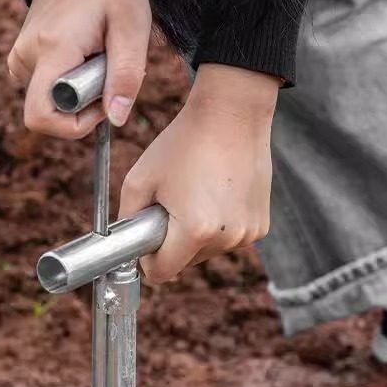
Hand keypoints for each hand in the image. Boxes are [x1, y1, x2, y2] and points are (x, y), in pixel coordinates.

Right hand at [8, 0, 151, 138]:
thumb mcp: (132, 28)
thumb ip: (126, 76)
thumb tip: (116, 120)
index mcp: (51, 51)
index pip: (42, 117)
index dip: (77, 125)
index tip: (102, 102)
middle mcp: (26, 57)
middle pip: (50, 113)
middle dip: (83, 105)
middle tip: (103, 68)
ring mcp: (20, 58)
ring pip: (50, 103)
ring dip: (78, 92)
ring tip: (93, 55)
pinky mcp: (21, 59)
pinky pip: (46, 91)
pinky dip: (67, 84)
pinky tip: (81, 56)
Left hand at [118, 65, 279, 282]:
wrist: (232, 113)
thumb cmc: (182, 143)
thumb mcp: (138, 180)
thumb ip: (126, 220)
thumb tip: (126, 247)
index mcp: (195, 230)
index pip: (162, 273)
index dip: (147, 260)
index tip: (145, 239)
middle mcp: (225, 238)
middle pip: (184, 263)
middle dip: (172, 243)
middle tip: (172, 205)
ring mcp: (247, 234)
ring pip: (206, 252)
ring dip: (195, 234)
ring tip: (195, 195)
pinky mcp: (260, 226)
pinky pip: (227, 238)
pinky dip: (218, 225)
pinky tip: (217, 194)